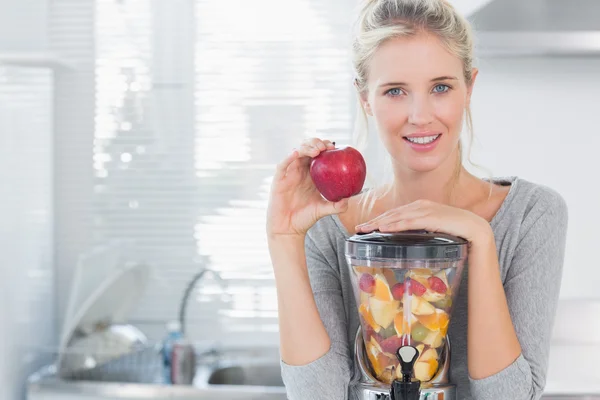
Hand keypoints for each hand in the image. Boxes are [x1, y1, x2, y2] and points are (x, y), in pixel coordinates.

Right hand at [266, 138, 348, 238]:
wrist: (288, 229)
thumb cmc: (305, 218)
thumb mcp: (323, 210)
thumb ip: (336, 206)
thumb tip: (349, 199)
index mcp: (311, 175)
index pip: (317, 154)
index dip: (324, 147)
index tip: (334, 147)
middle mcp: (299, 171)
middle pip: (306, 149)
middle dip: (316, 143)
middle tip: (326, 146)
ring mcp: (288, 174)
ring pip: (295, 153)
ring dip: (306, 147)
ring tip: (317, 150)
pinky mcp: (278, 180)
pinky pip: (282, 165)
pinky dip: (289, 157)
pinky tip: (296, 153)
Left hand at [355, 199, 491, 244]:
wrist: (477, 231)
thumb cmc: (456, 233)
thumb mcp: (433, 231)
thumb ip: (420, 232)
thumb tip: (407, 241)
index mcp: (421, 207)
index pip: (395, 213)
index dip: (379, 219)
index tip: (365, 227)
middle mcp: (421, 205)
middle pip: (392, 213)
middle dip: (374, 222)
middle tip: (359, 229)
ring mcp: (426, 210)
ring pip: (397, 217)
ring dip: (380, 223)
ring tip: (366, 230)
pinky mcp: (431, 217)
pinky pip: (409, 222)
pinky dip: (394, 225)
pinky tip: (384, 229)